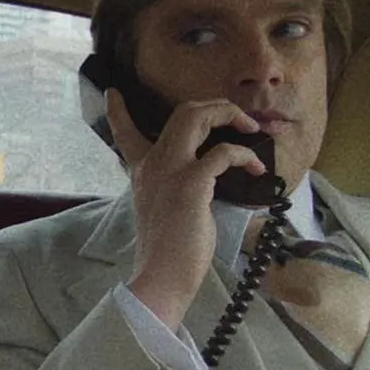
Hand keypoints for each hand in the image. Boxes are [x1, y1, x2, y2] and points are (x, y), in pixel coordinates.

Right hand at [107, 89, 265, 329]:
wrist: (162, 276)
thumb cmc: (169, 252)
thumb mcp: (166, 210)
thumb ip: (177, 188)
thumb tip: (208, 178)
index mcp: (142, 173)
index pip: (125, 134)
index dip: (119, 112)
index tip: (113, 94)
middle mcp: (153, 165)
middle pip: (182, 113)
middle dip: (216, 106)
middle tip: (238, 116)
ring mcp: (171, 170)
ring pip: (197, 117)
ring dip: (229, 115)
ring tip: (250, 129)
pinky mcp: (191, 183)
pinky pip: (223, 153)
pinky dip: (244, 155)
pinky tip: (256, 167)